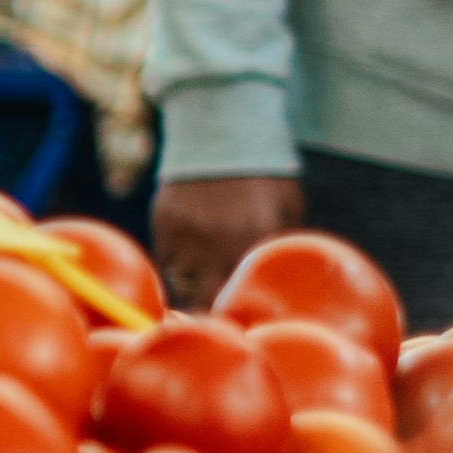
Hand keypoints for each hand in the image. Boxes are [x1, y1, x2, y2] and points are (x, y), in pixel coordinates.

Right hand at [155, 174, 306, 310]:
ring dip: (194, 285)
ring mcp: (187, 236)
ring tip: (206, 274)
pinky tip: (191, 249)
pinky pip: (166, 261)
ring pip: (183, 284)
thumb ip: (279, 246)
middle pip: (206, 302)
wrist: (223, 130)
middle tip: (216, 316)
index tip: (241, 322)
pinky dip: (177, 263)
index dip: (240, 316)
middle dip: (211, 312)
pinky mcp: (164, 225)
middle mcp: (217, 244)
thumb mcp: (288, 208)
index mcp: (256, 241)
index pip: (243, 298)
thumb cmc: (265, 173)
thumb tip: (275, 284)